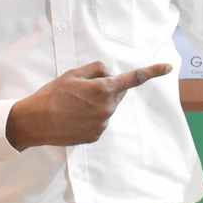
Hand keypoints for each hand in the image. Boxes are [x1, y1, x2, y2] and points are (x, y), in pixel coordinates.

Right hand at [6, 61, 170, 149]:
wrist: (34, 122)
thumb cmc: (52, 95)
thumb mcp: (73, 74)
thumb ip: (96, 70)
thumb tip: (109, 75)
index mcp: (104, 90)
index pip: (133, 78)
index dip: (153, 71)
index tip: (168, 67)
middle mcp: (107, 108)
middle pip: (116, 93)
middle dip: (105, 88)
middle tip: (81, 90)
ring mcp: (102, 124)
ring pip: (107, 107)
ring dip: (96, 104)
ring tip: (73, 105)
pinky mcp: (96, 136)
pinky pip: (99, 121)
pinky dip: (90, 117)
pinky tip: (73, 117)